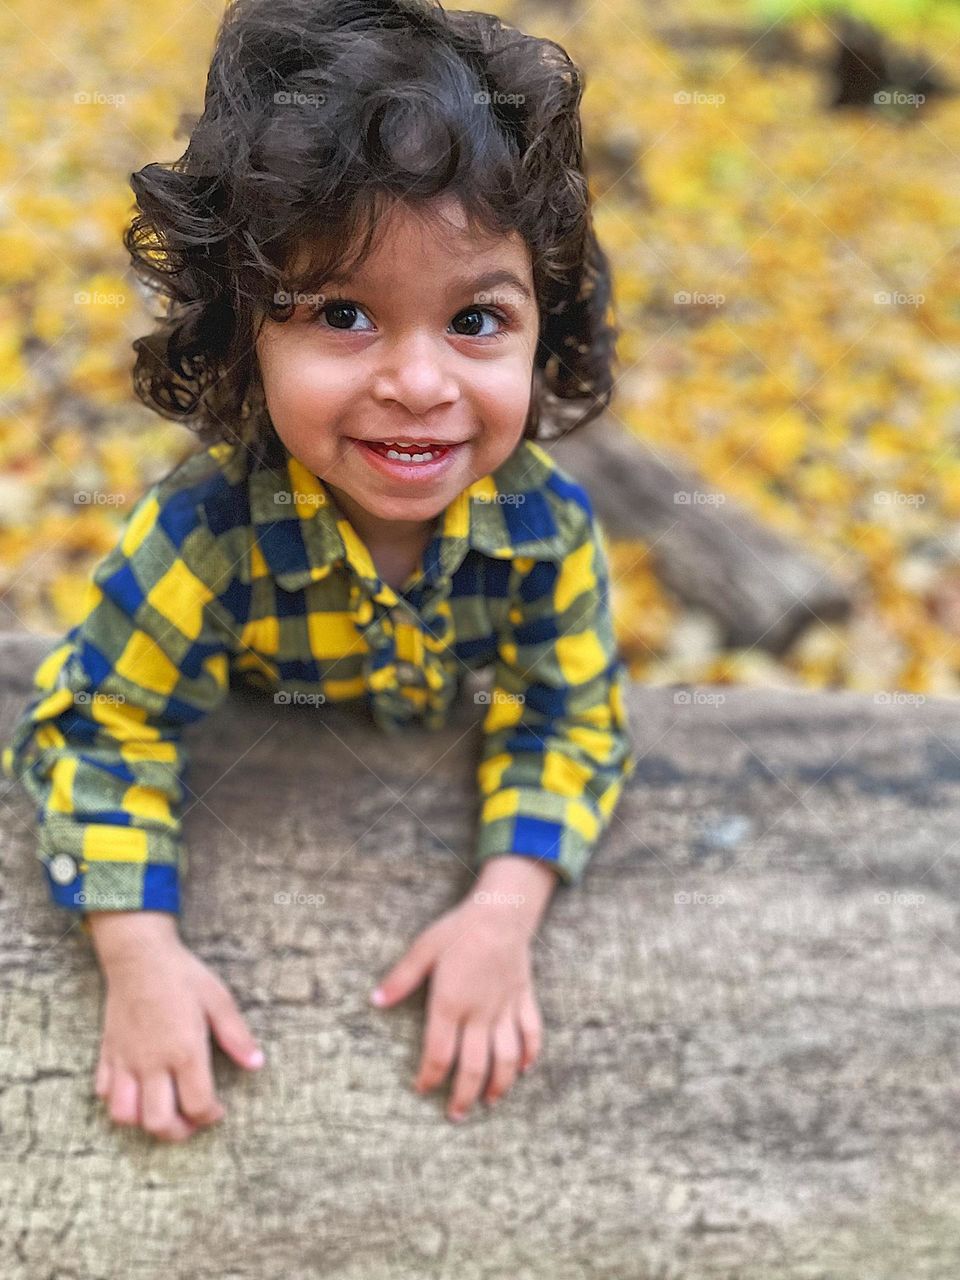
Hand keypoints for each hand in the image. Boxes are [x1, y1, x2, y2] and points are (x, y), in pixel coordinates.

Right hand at [92, 924, 264, 1141]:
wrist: (139, 955)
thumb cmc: (182, 975)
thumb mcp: (218, 999)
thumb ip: (237, 1036)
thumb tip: (256, 1063)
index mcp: (184, 1050)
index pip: (197, 1104)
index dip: (210, 1116)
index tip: (218, 1110)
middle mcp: (152, 1062)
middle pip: (158, 1121)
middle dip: (178, 1132)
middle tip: (191, 1121)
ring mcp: (126, 1060)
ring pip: (124, 1115)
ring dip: (144, 1122)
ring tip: (162, 1110)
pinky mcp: (108, 1052)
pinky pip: (103, 1091)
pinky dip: (118, 1099)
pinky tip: (136, 1088)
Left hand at [370, 896, 542, 1121]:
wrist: (503, 910)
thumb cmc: (458, 929)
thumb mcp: (423, 949)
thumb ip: (400, 979)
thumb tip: (375, 1002)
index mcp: (451, 1002)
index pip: (439, 1053)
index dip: (430, 1076)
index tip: (422, 1090)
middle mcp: (480, 1012)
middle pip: (474, 1066)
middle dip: (463, 1095)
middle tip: (455, 1116)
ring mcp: (505, 1008)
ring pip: (506, 1058)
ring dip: (499, 1085)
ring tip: (489, 1103)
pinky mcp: (523, 998)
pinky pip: (532, 1032)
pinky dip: (530, 1054)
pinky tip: (523, 1070)